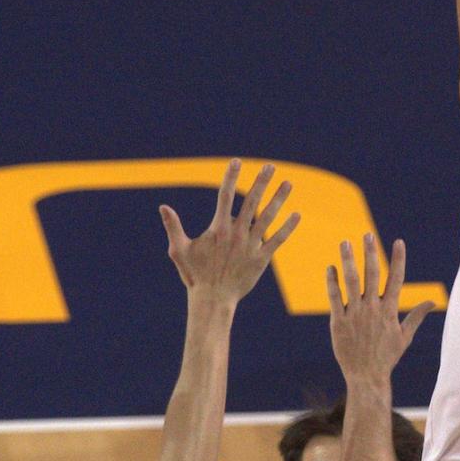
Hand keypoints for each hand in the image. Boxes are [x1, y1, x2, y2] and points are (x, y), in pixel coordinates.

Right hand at [160, 160, 299, 306]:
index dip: (231, 177)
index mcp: (218, 229)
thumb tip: (163, 206)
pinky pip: (277, 240)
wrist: (213, 299)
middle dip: (261, 182)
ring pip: (268, 217)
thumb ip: (173, 227)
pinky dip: (287, 227)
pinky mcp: (261, 259)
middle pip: (251, 201)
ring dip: (278, 199)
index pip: (224, 196)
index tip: (236, 161)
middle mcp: (236, 234)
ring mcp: (251, 246)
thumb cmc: (194, 275)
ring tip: (288, 183)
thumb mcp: (179, 250)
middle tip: (270, 166)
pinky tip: (297, 214)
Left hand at [326, 234, 436, 382]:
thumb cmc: (386, 356)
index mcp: (389, 311)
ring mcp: (355, 315)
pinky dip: (332, 282)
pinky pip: (334, 298)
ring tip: (345, 243)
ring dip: (348, 261)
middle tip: (367, 234)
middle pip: (372, 275)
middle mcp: (373, 309)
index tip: (398, 241)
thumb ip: (416, 316)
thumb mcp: (404, 336)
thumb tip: (433, 302)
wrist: (366, 376)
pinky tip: (330, 268)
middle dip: (370, 253)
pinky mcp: (339, 322)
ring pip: (351, 282)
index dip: (398, 259)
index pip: (396, 279)